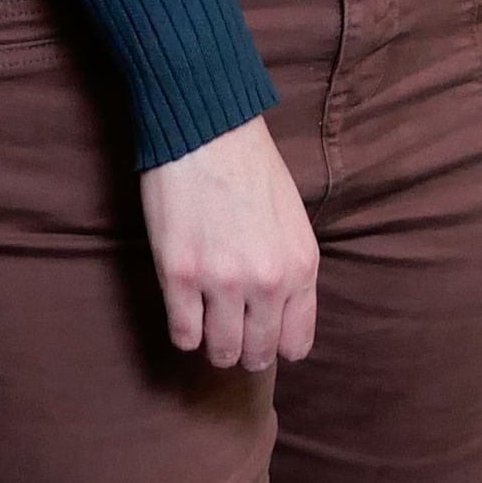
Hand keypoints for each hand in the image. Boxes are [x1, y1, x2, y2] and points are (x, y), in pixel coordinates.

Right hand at [137, 116, 317, 370]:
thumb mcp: (292, 220)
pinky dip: (183, 330)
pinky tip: (184, 308)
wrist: (206, 129)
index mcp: (300, 266)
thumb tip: (277, 315)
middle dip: (243, 349)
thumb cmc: (250, 167)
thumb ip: (289, 270)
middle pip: (258, 354)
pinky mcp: (180, 275)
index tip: (260, 331)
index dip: (275, 342)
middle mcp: (267, 282)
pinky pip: (183, 336)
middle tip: (228, 330)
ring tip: (205, 321)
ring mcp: (222, 282)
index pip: (296, 344)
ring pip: (220, 352)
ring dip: (212, 343)